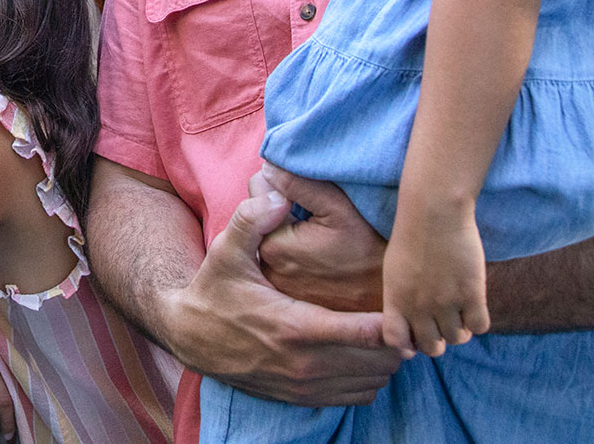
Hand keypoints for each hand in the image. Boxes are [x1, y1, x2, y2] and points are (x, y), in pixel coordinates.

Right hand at [165, 193, 401, 405]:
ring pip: (374, 380)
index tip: (402, 302)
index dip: (392, 321)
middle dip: (395, 336)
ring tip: (384, 326)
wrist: (191, 338)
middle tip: (398, 307)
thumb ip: (252, 220)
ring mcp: (305, 386)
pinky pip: (359, 395)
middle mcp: (305, 364)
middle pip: (380, 361)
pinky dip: (370, 376)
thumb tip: (278, 195)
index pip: (364, 333)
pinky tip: (363, 350)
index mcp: (294, 327)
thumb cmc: (215, 290)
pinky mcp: (304, 398)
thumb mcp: (225, 250)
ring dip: (385, 357)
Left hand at [254, 164, 385, 312]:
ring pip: (273, 235)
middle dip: (283, 205)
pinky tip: (323, 252)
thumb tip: (270, 166)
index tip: (309, 189)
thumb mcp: (339, 208)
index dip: (283, 181)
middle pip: (263, 214)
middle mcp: (268, 269)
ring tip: (323, 233)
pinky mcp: (292, 296)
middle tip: (318, 211)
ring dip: (290, 227)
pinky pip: (284, 258)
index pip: (259, 190)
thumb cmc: (372, 251)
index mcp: (273, 245)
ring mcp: (279, 286)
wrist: (393, 302)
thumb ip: (298, 184)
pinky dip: (297, 249)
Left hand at [382, 200, 487, 356]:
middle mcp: (419, 306)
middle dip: (438, 340)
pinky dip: (478, 321)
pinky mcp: (471, 294)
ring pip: (458, 339)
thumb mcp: (394, 270)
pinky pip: (480, 327)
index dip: (408, 344)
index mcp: (396, 300)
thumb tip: (409, 328)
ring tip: (459, 310)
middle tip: (443, 323)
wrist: (434, 211)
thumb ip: (400, 300)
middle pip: (432, 348)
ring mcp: (446, 302)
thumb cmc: (412, 237)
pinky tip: (473, 305)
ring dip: (460, 329)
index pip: (396, 341)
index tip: (416, 335)